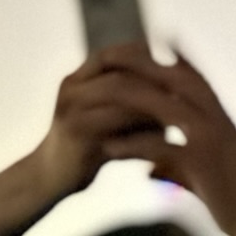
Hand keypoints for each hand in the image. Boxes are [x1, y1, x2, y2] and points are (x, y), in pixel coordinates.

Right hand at [29, 46, 169, 201]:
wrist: (47, 179)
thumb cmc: (87, 148)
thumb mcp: (110, 121)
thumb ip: (134, 105)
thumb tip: (180, 93)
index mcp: (79, 80)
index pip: (113, 55)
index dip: (145, 57)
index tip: (179, 65)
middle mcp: (72, 89)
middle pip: (119, 72)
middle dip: (155, 79)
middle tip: (188, 89)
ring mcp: (70, 110)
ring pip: (117, 93)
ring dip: (152, 100)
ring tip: (182, 109)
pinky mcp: (73, 134)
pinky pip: (113, 125)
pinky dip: (141, 129)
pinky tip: (165, 138)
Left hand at [92, 43, 235, 235]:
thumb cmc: (231, 189)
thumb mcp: (210, 158)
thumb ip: (185, 148)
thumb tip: (152, 158)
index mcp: (219, 113)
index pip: (191, 74)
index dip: (166, 56)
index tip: (140, 42)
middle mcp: (217, 118)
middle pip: (177, 79)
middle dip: (142, 65)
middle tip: (109, 58)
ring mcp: (210, 138)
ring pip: (165, 107)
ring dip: (130, 101)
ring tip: (100, 99)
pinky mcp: (200, 163)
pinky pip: (160, 147)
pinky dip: (132, 146)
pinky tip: (109, 148)